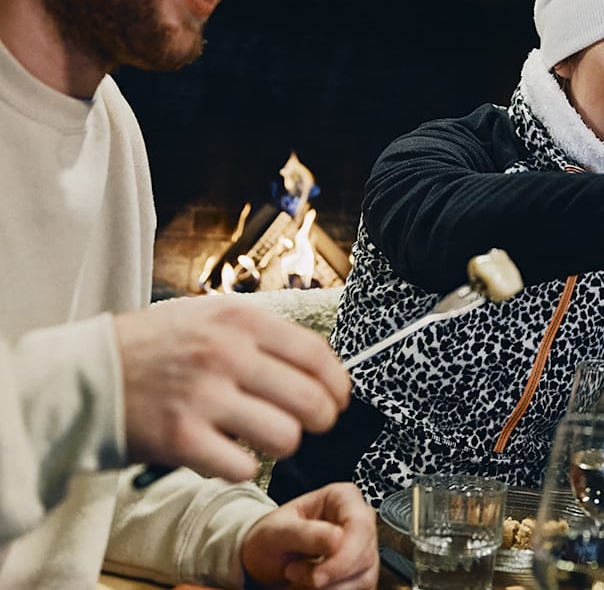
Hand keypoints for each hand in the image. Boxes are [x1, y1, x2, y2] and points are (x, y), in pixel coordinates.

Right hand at [114, 296, 350, 481]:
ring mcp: (204, 397)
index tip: (339, 397)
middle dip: (321, 419)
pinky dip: (241, 467)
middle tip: (312, 425)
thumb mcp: (207, 317)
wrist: (82, 376)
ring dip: (283, 445)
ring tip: (265, 440)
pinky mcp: (181, 438)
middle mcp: (226, 355)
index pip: (317, 355)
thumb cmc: (150, 348)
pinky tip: (227, 454)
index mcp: (238, 320)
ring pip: (285, 436)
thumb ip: (260, 335)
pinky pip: (242, 466)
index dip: (338, 383)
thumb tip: (319, 363)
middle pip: (310, 399)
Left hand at [242, 482, 378, 588]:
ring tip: (298, 579)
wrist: (266, 559)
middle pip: (365, 555)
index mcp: (343, 498)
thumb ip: (305, 534)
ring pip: (364, 578)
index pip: (360, 526)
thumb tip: (338, 538)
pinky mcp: (362, 572)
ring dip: (328, 589)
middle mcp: (360, 521)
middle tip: (294, 573)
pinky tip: (309, 587)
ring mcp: (364, 548)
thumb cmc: (271, 537)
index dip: (344, 556)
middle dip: (330, 576)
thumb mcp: (277, 532)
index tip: (317, 577)